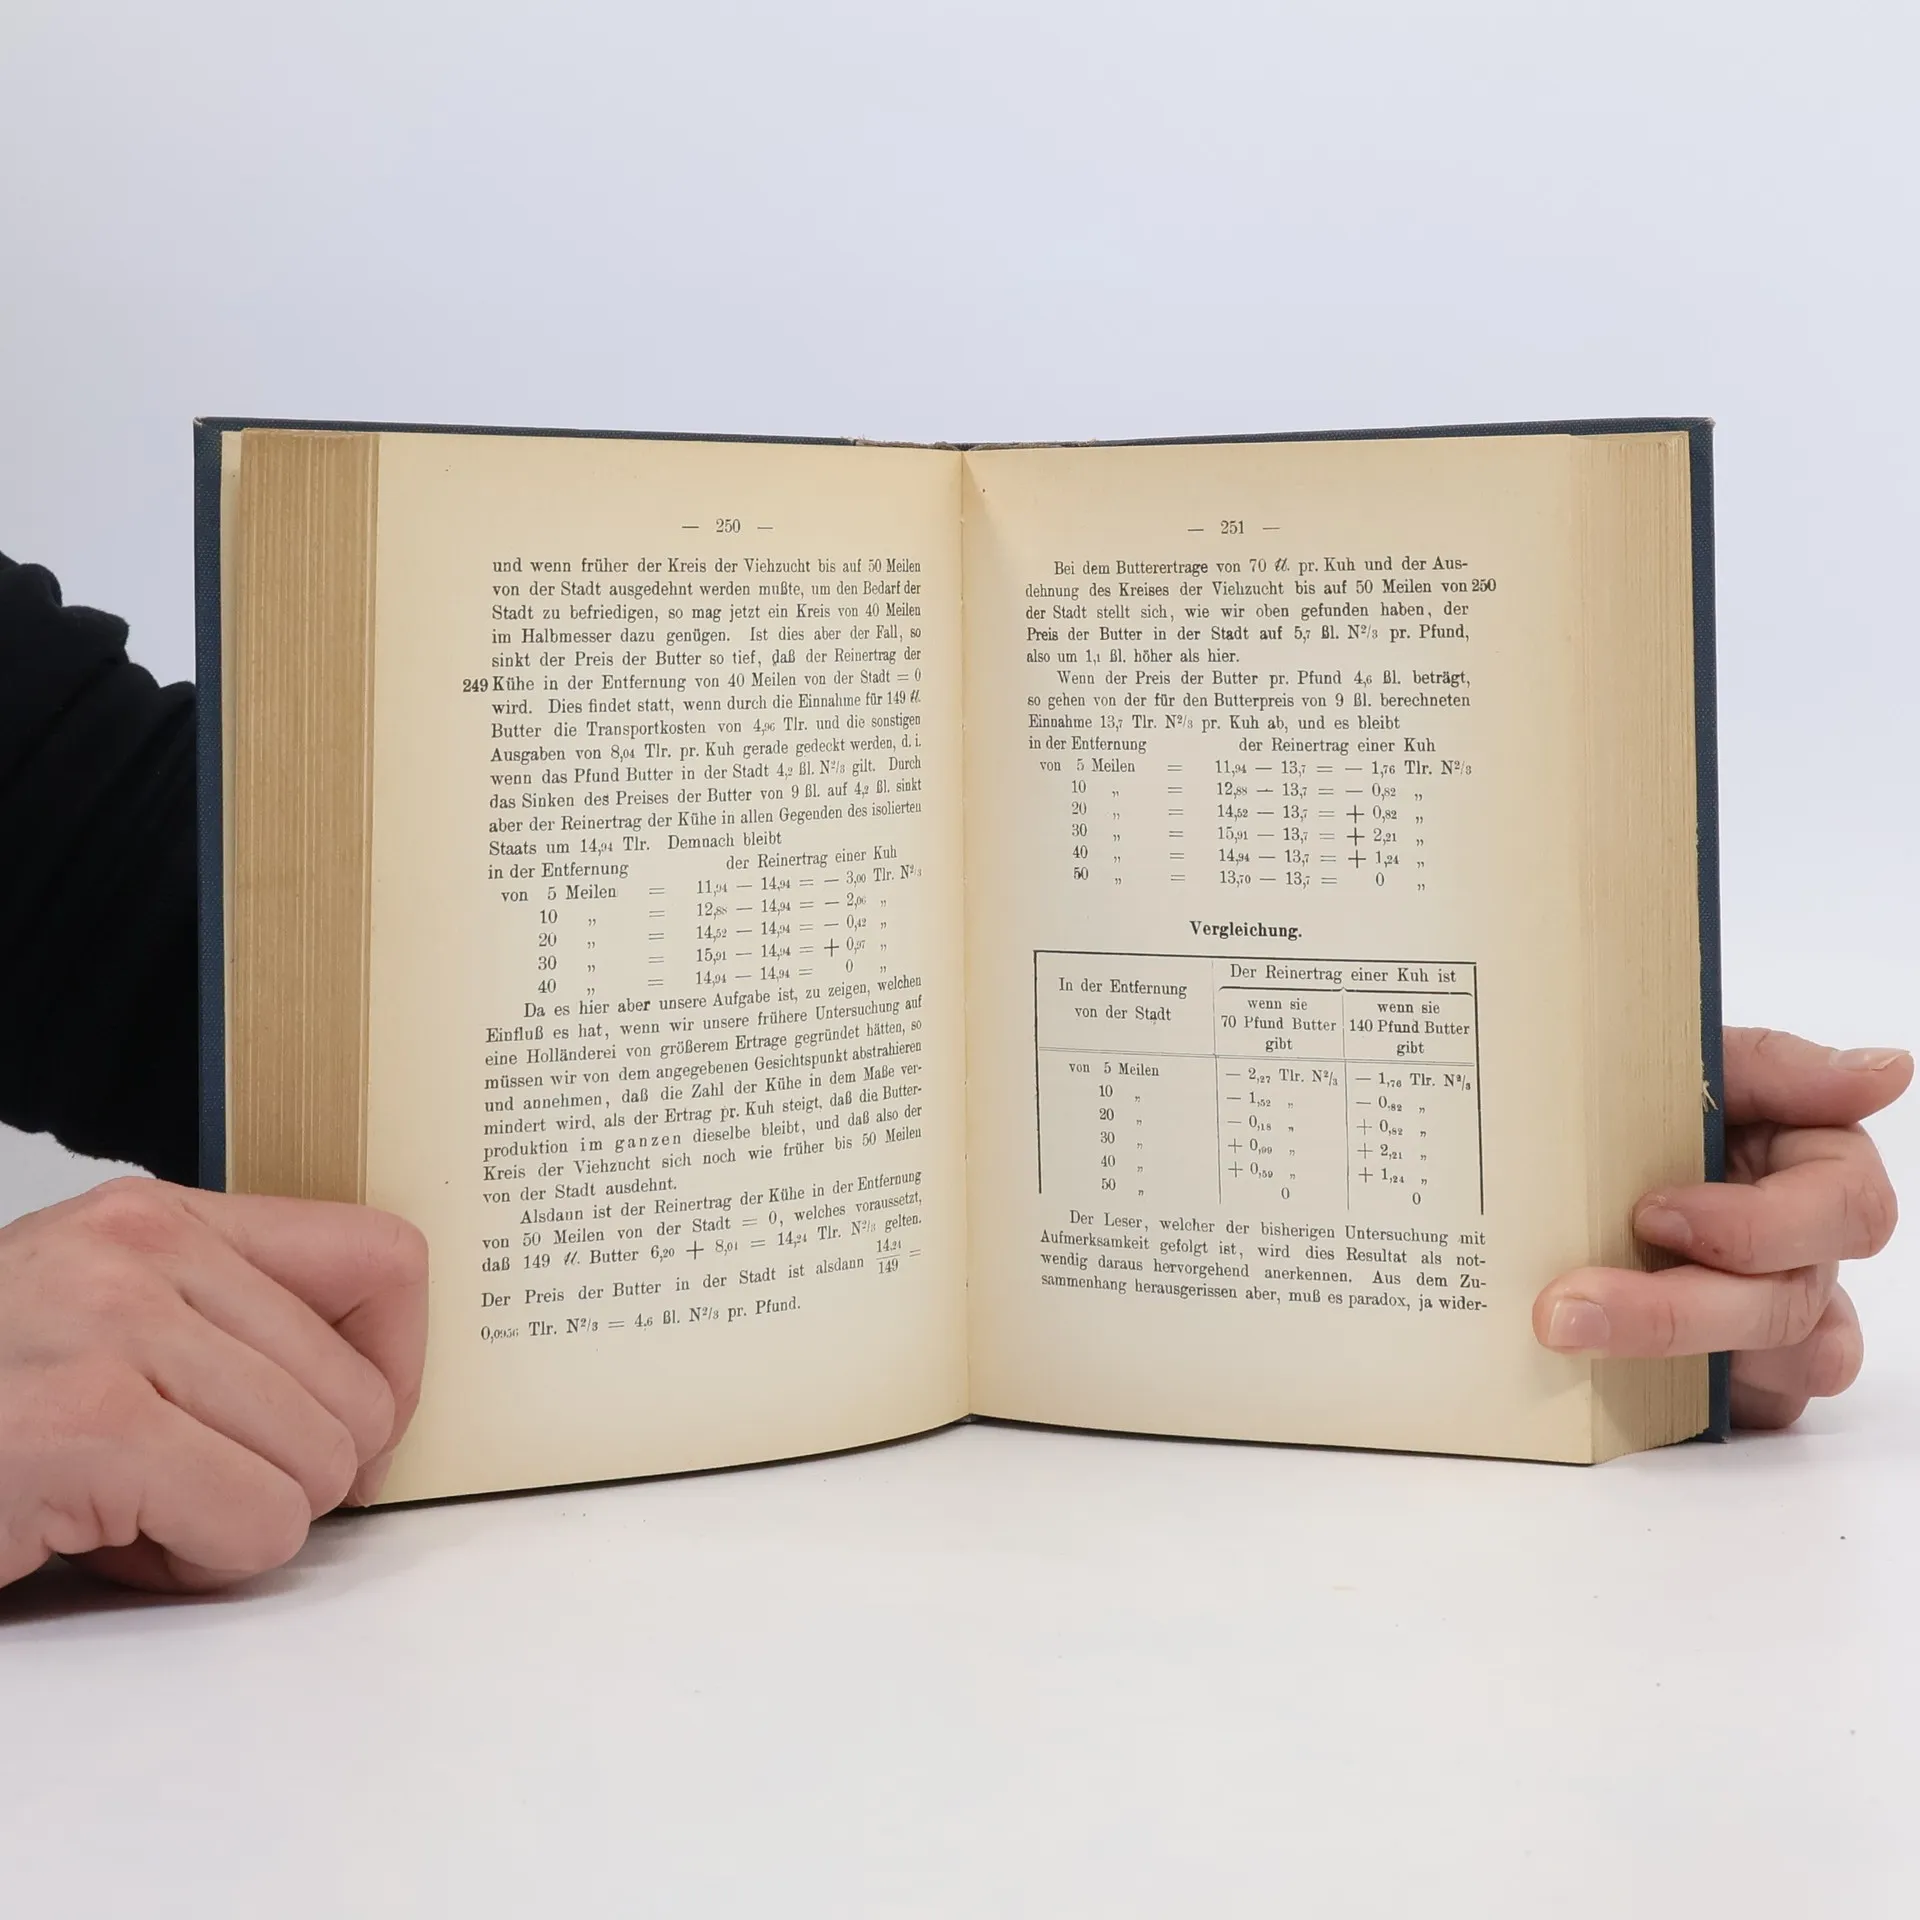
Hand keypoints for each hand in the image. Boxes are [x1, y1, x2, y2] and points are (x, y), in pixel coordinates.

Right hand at [0, 1178, 426, 1593]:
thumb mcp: (112, 1333)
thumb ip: (236, 1333)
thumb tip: (385, 1410)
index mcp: (160, 1217)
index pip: (386, 1261)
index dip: (392, 1370)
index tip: (344, 1429)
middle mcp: (140, 1250)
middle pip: (365, 1396)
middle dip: (294, 1478)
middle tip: (185, 1489)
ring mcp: (111, 1328)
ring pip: (322, 1470)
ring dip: (238, 1527)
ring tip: (134, 1511)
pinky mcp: (88, 1425)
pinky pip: (260, 1526)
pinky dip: (200, 1568)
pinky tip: (107, 1545)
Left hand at [1535, 1028, 1908, 1427]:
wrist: (1561, 1149)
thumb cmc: (1643, 1101)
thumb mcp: (1695, 1064)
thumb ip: (1781, 1068)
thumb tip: (1889, 1070)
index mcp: (1815, 1170)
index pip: (1849, 1210)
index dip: (1757, 1225)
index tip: (1652, 1212)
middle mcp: (1808, 1252)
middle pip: (1790, 1306)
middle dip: (1671, 1311)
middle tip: (1563, 1307)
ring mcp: (1777, 1322)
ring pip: (1778, 1372)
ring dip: (1667, 1357)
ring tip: (1563, 1333)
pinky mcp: (1739, 1378)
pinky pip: (1742, 1412)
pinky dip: (1672, 1398)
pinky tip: (1595, 1375)